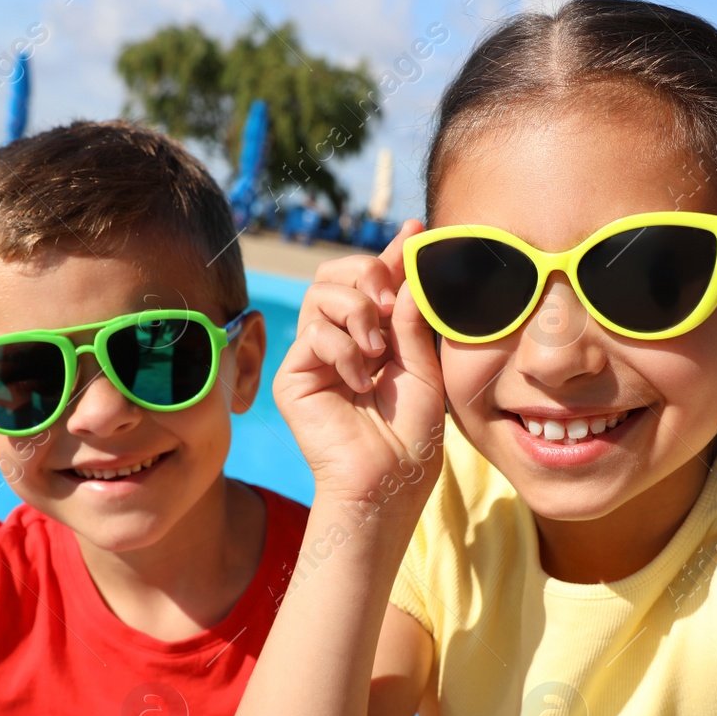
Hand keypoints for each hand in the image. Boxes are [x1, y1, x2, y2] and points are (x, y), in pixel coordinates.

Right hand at [273, 219, 444, 506]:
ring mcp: (313, 359)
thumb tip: (410, 260)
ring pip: (321, 295)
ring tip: (377, 354)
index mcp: (375, 340)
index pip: (376, 284)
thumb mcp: (424, 369)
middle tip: (391, 302)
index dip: (392, 255)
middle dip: (367, 274)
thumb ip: (413, 318)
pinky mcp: (292, 376)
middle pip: (336, 275)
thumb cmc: (410, 440)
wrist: (386, 484)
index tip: (415, 231)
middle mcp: (341, 343)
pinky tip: (359, 381)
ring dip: (357, 313)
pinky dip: (343, 350)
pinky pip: (314, 333)